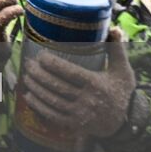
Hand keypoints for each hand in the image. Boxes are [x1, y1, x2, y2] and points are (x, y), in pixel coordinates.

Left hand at [18, 27, 136, 138]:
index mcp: (97, 84)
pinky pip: (52, 115)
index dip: (53, 64)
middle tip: (28, 63)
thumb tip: (113, 27)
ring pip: (52, 100)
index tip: (40, 55)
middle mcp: (88, 101)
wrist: (125, 122)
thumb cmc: (120, 91)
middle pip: (57, 86)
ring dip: (35, 88)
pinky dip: (37, 105)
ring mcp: (80, 114)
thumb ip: (117, 49)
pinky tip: (27, 95)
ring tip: (25, 76)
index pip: (71, 73)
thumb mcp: (123, 70)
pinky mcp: (74, 124)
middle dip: (38, 74)